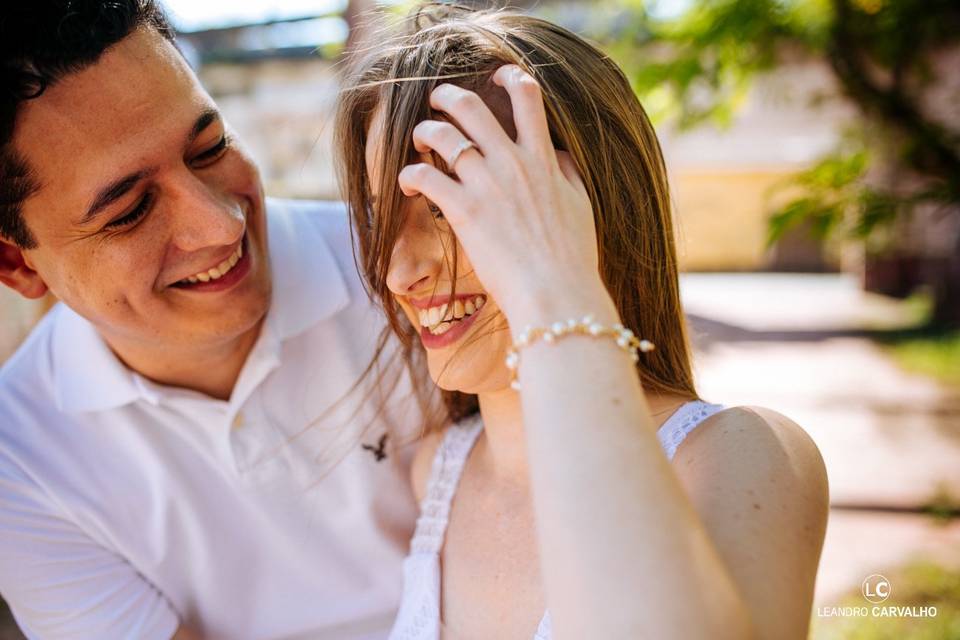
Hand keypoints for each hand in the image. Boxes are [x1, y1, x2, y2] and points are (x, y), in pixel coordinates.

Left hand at [397, 65, 614, 328]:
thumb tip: (558, 155)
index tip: (496, 77)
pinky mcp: (463, 211)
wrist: (557, 294)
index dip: (509, 77)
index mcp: (543, 160)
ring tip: (419, 141)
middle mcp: (512, 164)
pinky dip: (409, 174)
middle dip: (447, 96)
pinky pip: (424, 175)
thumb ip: (567, 173)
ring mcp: (486, 185)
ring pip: (441, 135)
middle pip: (471, 107)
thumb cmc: (572, 258)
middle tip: (438, 101)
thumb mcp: (581, 206)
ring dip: (423, 131)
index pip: (528, 98)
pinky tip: (410, 184)